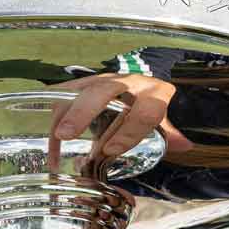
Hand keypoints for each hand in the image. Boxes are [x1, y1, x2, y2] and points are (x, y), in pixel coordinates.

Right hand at [48, 72, 184, 157]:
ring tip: (54, 133)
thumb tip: (185, 145)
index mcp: (154, 94)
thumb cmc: (152, 111)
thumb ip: (169, 136)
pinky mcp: (87, 80)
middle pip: (106, 91)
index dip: (129, 130)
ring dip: (66, 109)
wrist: (144, 89)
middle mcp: (129, 82)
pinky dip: (55, 105)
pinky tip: (42, 124)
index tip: (109, 150)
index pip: (145, 111)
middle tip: (67, 135)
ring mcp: (106, 78)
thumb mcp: (164, 123)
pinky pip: (68, 88)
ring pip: (83, 88)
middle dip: (84, 111)